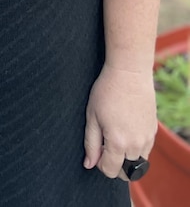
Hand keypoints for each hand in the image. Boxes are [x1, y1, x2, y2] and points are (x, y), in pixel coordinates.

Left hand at [83, 62, 155, 179]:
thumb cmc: (106, 91)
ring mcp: (147, 139)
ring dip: (126, 156)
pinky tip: (126, 129)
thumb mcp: (92, 116)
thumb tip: (89, 164)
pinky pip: (146, 149)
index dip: (100, 164)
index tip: (97, 150)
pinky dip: (136, 147)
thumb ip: (91, 143)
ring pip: (137, 162)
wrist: (129, 73)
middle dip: (114, 163)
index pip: (110, 170)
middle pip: (126, 171)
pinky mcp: (154, 131)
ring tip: (116, 135)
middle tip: (105, 144)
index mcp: (118, 143)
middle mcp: (136, 145)